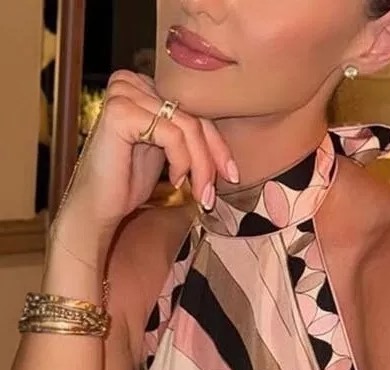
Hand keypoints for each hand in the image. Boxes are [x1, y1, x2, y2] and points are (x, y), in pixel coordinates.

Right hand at [53, 70, 236, 243]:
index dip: (218, 144)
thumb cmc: (128, 182)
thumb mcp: (167, 153)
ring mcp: (124, 93)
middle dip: (212, 157)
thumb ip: (189, 137)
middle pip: (194, 115)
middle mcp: (132, 82)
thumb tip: (227, 146)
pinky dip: (182, 161)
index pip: (194, 109)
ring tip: (199, 194)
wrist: (97, 206)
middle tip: (215, 192)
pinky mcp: (121, 112)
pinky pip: (172, 134)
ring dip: (201, 166)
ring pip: (187, 127)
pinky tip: (176, 180)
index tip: (231, 175)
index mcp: (143, 86)